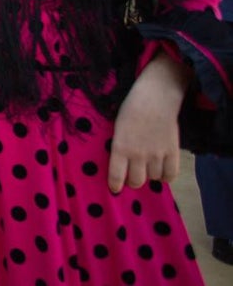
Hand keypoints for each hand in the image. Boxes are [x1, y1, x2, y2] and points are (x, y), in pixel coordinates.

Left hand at [108, 53, 188, 192]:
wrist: (155, 98)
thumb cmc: (131, 109)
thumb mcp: (117, 128)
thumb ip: (119, 146)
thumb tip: (120, 163)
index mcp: (120, 147)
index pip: (116, 176)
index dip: (115, 185)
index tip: (115, 188)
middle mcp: (138, 154)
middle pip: (136, 181)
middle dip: (132, 180)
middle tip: (132, 174)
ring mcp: (156, 155)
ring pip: (153, 178)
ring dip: (149, 175)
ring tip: (147, 166)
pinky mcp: (172, 152)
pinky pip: (170, 175)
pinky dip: (165, 176)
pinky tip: (161, 169)